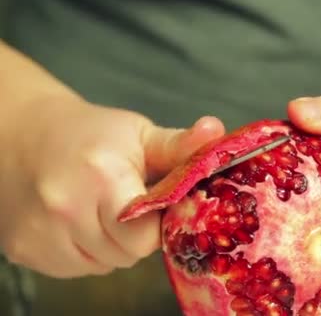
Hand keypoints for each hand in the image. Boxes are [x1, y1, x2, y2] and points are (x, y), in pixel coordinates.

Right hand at [0, 96, 224, 277]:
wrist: (25, 136)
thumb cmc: (91, 135)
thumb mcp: (139, 134)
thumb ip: (180, 145)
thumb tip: (215, 133)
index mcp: (101, 176)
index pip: (147, 234)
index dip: (161, 223)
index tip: (159, 206)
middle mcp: (66, 208)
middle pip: (127, 253)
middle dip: (139, 234)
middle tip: (130, 203)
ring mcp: (41, 233)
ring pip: (104, 264)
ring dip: (113, 244)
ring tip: (103, 209)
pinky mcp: (25, 249)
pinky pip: (77, 268)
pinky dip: (86, 251)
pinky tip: (80, 220)